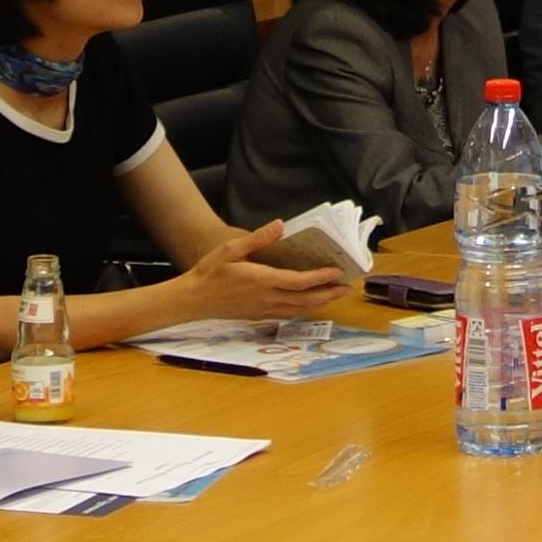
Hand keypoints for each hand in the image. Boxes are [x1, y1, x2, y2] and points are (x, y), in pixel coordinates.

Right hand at [191, 226, 352, 318]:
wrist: (194, 300)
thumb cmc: (210, 273)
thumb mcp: (231, 249)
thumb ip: (257, 238)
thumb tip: (280, 225)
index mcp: (262, 280)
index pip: (298, 282)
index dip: (320, 278)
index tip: (337, 272)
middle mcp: (267, 298)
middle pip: (305, 299)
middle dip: (329, 293)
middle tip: (347, 287)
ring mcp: (264, 310)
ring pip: (299, 310)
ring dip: (320, 302)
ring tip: (335, 294)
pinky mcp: (260, 316)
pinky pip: (289, 314)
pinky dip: (304, 309)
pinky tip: (310, 303)